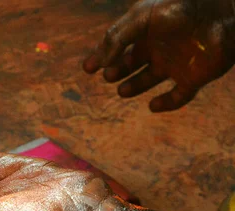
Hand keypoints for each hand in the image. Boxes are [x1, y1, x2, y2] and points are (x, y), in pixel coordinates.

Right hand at [83, 0, 234, 111]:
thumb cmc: (178, 9)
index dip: (101, 57)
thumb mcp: (141, 17)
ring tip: (121, 91)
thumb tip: (102, 63)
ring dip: (134, 87)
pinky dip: (166, 104)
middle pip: (131, 63)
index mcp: (146, 31)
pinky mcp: (194, 78)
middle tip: (108, 75)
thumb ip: (116, 38)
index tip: (88, 68)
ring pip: (149, 80)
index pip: (118, 46)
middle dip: (116, 71)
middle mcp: (160, 47)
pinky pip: (179, 97)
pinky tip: (153, 105)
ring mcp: (176, 63)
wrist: (218, 14)